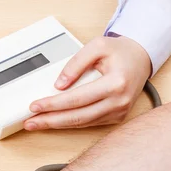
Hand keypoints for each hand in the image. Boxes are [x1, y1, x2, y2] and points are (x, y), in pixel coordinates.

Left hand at [24, 35, 151, 130]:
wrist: (141, 58)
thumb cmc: (120, 52)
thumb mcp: (97, 46)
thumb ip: (76, 63)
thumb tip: (58, 84)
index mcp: (116, 83)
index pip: (77, 99)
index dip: (53, 104)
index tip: (35, 106)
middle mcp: (119, 101)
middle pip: (77, 117)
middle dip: (50, 120)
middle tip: (29, 122)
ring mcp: (118, 112)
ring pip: (82, 123)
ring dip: (57, 124)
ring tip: (37, 123)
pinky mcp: (116, 117)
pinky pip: (88, 122)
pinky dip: (69, 123)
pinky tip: (54, 121)